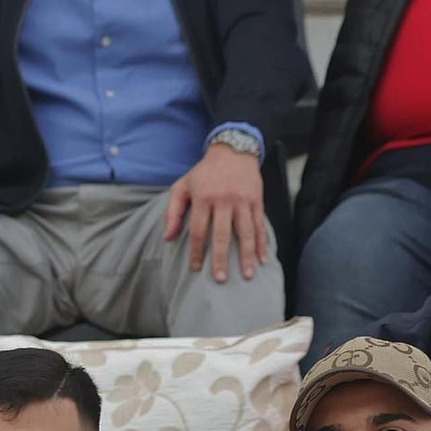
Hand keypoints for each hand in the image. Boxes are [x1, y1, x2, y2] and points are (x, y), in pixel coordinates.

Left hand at [163, 142, 267, 282]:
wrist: (232, 150)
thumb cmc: (204, 172)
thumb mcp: (182, 185)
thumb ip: (173, 211)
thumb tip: (168, 237)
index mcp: (204, 198)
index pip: (199, 230)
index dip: (197, 251)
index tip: (195, 268)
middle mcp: (224, 200)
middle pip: (222, 235)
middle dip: (221, 259)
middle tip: (220, 279)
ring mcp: (242, 201)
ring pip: (245, 232)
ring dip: (246, 255)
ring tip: (246, 275)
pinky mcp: (257, 201)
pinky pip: (259, 225)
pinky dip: (262, 243)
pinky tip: (262, 259)